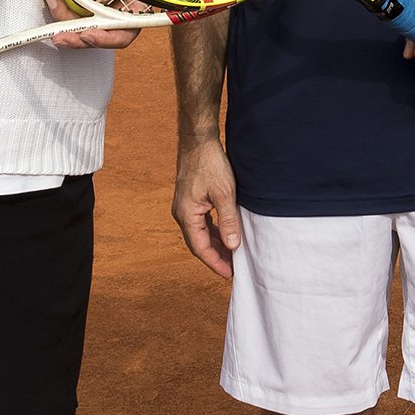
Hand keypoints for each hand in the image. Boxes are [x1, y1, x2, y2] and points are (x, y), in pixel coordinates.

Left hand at [42, 0, 142, 49]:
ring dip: (65, 19)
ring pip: (82, 25)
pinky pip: (75, 11)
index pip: (122, 36)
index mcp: (134, 14)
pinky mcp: (88, 3)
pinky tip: (55, 0)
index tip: (87, 35)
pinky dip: (64, 7)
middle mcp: (117, 17)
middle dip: (76, 36)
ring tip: (54, 4)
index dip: (103, 40)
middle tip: (60, 35)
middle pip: (97, 35)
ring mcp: (102, 11)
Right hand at [173, 136, 241, 280]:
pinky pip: (200, 222)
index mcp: (186, 215)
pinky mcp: (190, 200)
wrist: (198, 141)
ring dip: (215, 244)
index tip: (230, 274)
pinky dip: (213, 231)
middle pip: (198, 243)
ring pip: (200, 233)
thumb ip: (228, 221)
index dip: (215, 263)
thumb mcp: (225, 194)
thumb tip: (232, 246)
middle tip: (233, 269)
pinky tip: (224, 234)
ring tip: (232, 255)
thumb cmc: (210, 164)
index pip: (200, 248)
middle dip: (216, 257)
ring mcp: (184, 206)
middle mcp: (181, 213)